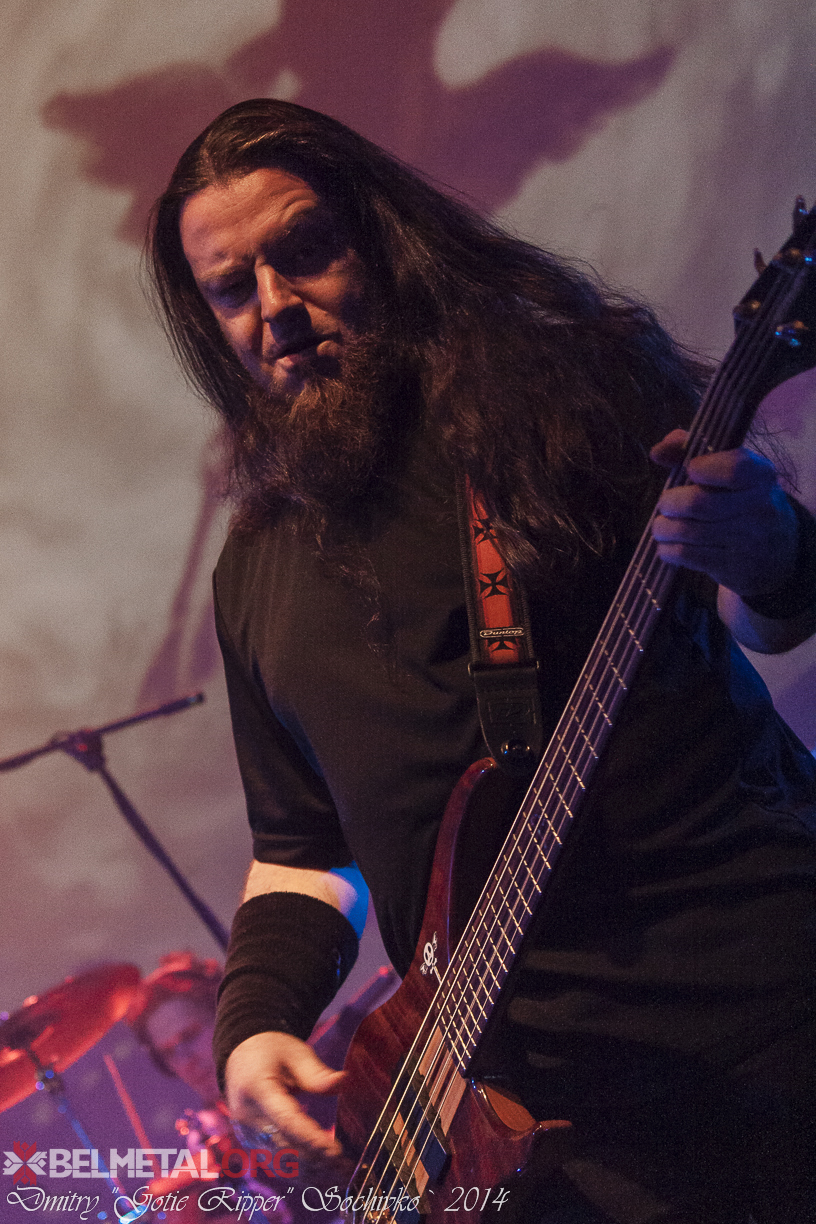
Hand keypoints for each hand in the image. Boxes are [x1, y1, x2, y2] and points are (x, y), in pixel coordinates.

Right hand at [225, 1031, 344, 1164]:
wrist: (241, 1056)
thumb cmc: (271, 1051)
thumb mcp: (295, 1052)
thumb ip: (316, 1073)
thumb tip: (343, 1082)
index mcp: (257, 1089)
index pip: (286, 1120)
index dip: (311, 1138)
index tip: (336, 1151)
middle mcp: (248, 1116)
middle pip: (284, 1146)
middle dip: (316, 1160)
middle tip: (346, 1168)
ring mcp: (247, 1132)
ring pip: (279, 1160)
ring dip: (309, 1170)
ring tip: (339, 1173)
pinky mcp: (251, 1141)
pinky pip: (274, 1160)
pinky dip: (297, 1169)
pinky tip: (320, 1173)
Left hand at [650, 429, 797, 598]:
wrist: (777, 551)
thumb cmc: (741, 500)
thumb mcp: (730, 471)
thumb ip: (691, 452)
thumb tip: (658, 452)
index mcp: (761, 476)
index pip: (734, 468)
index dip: (703, 468)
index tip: (690, 470)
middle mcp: (760, 507)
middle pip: (700, 503)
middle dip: (670, 502)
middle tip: (665, 504)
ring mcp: (749, 540)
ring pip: (689, 531)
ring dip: (664, 528)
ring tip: (661, 526)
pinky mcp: (733, 566)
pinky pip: (688, 555)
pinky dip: (668, 550)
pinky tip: (668, 545)